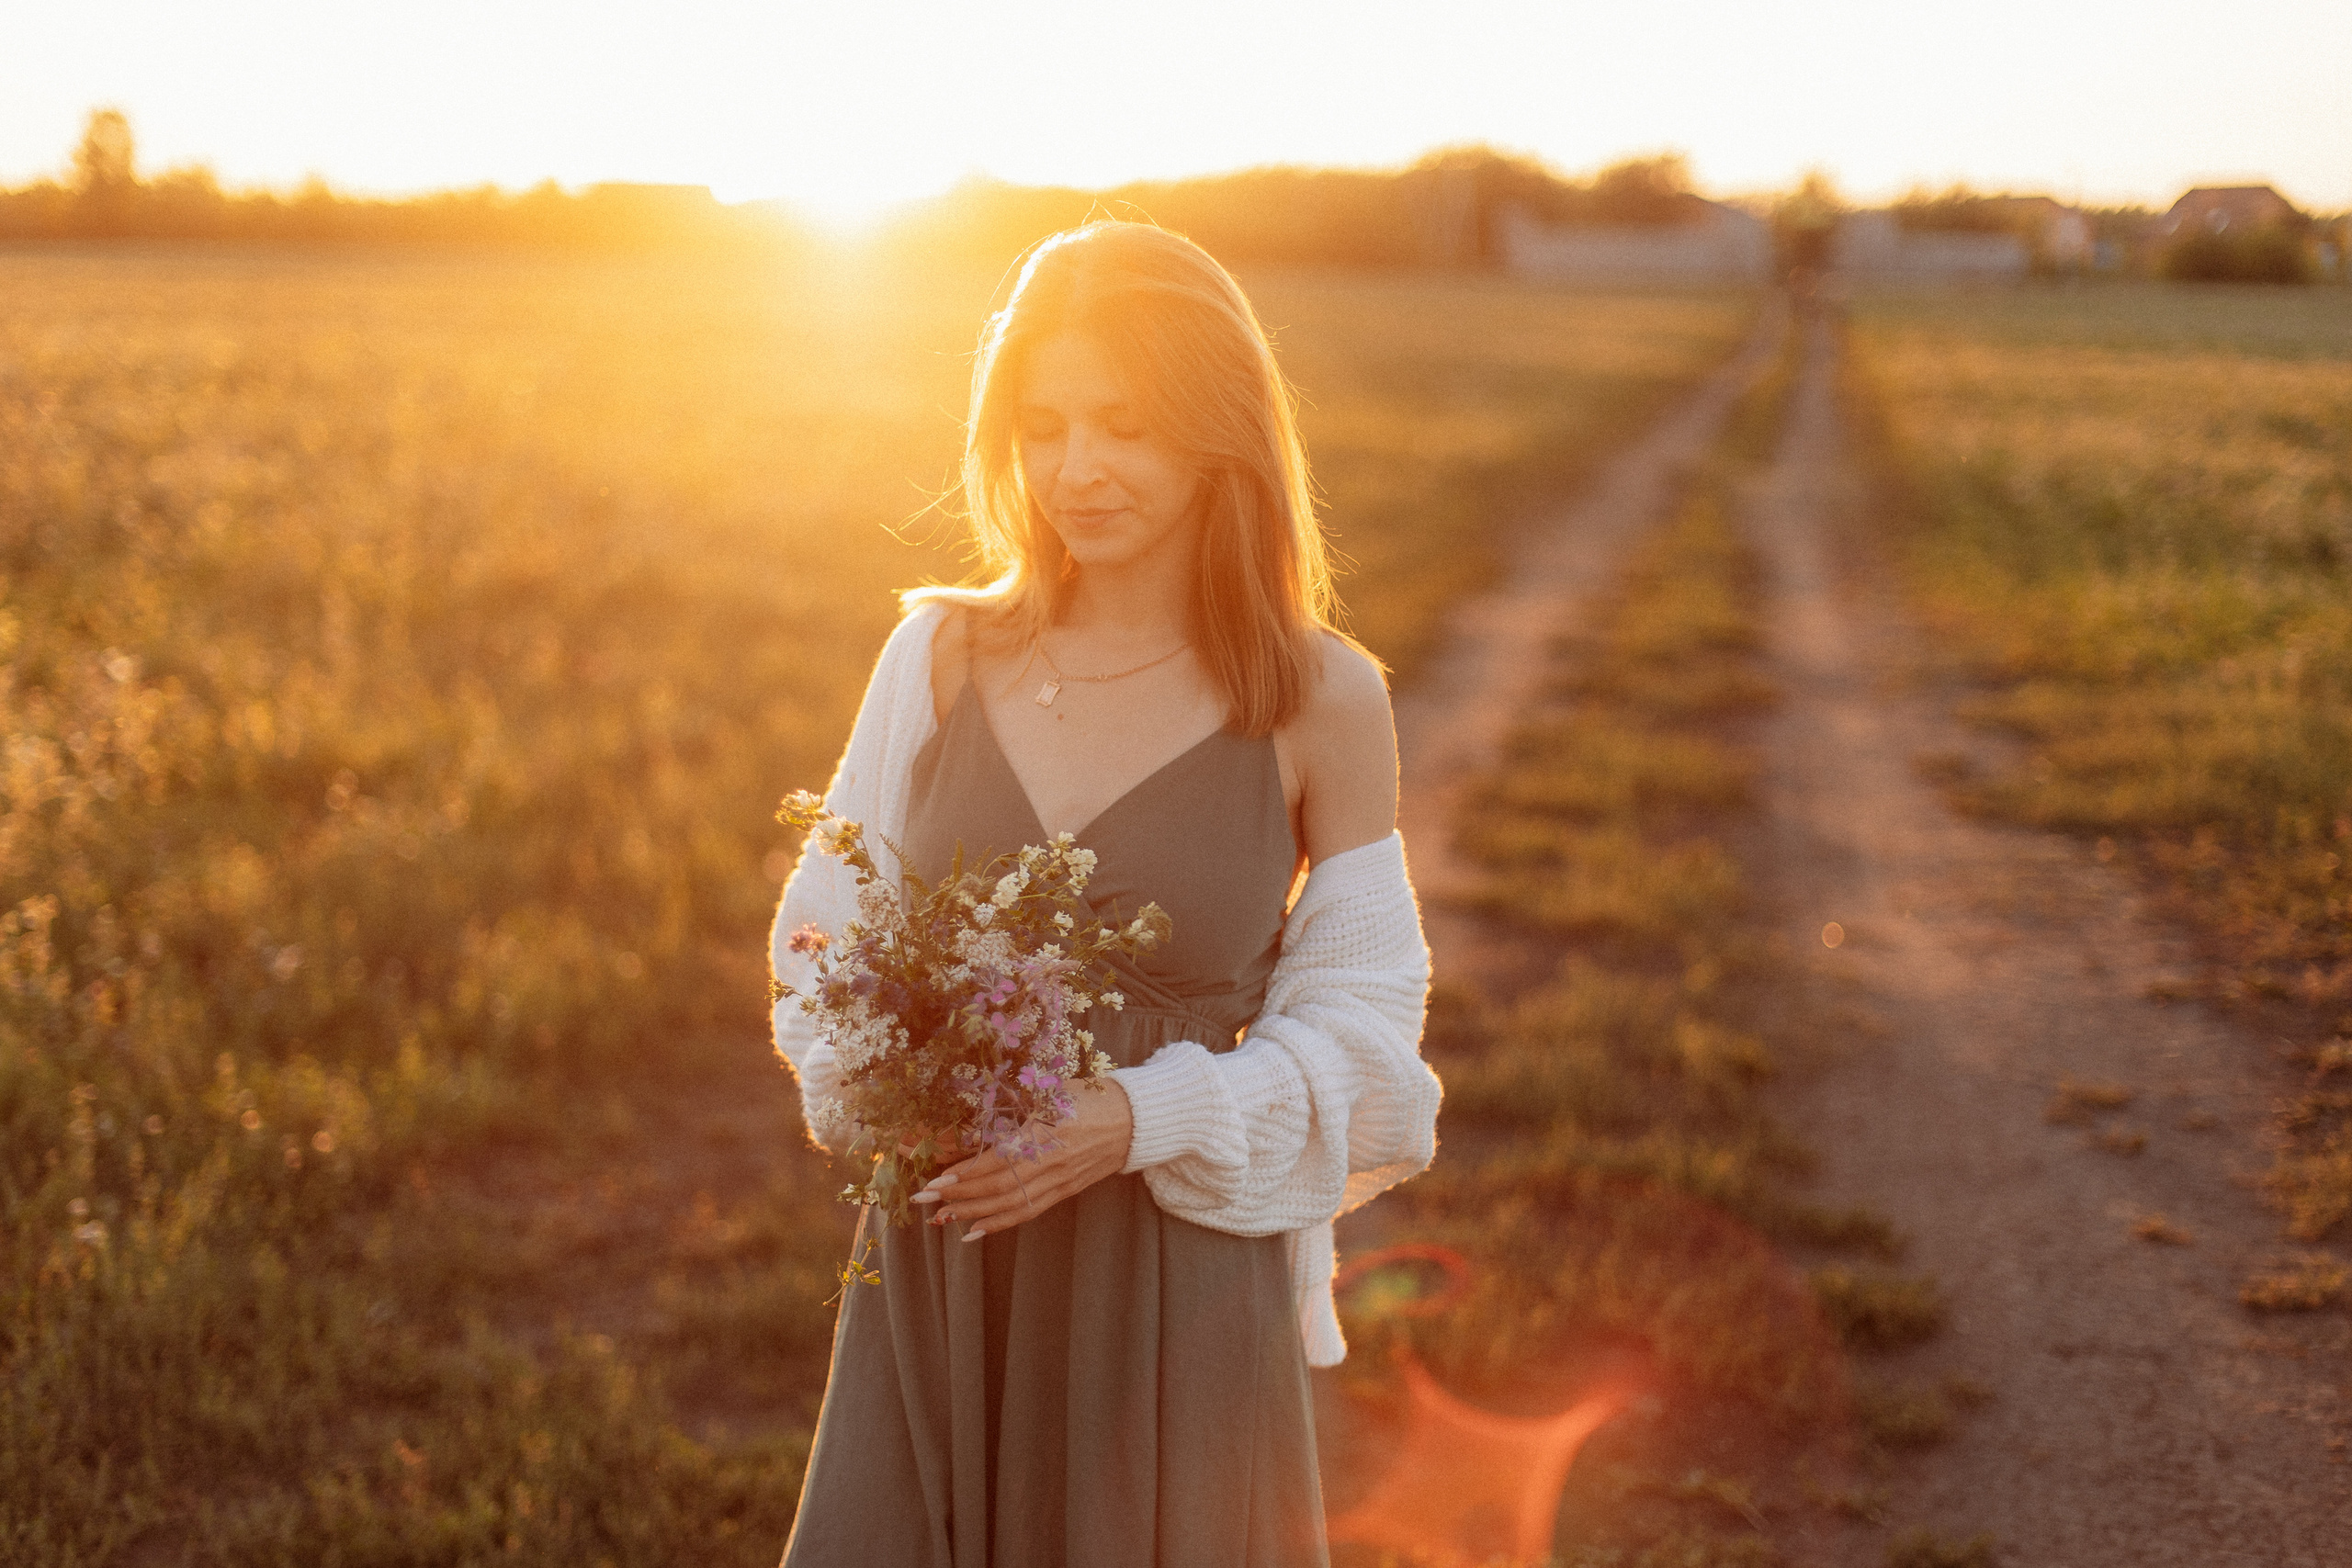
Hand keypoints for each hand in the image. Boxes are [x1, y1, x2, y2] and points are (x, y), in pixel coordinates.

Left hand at [911, 1080, 1132, 1239]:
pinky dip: (998, 1224)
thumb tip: (969, 1123)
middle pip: (1000, 1187)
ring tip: (941, 1216)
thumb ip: (1014, 1105)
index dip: (968, 1172)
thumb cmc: (1088, 1096)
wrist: (1133, 1120)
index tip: (939, 1177)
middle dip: (959, 1195)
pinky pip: (1028, 1212)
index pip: (1001, 1159)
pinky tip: (973, 1231)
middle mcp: (1052, 1161)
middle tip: (925, 1197)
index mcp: (1048, 1131)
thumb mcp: (1050, 1090)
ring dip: (973, 1213)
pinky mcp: (1064, 1192)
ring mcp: (1060, 1181)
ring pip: (1011, 1205)